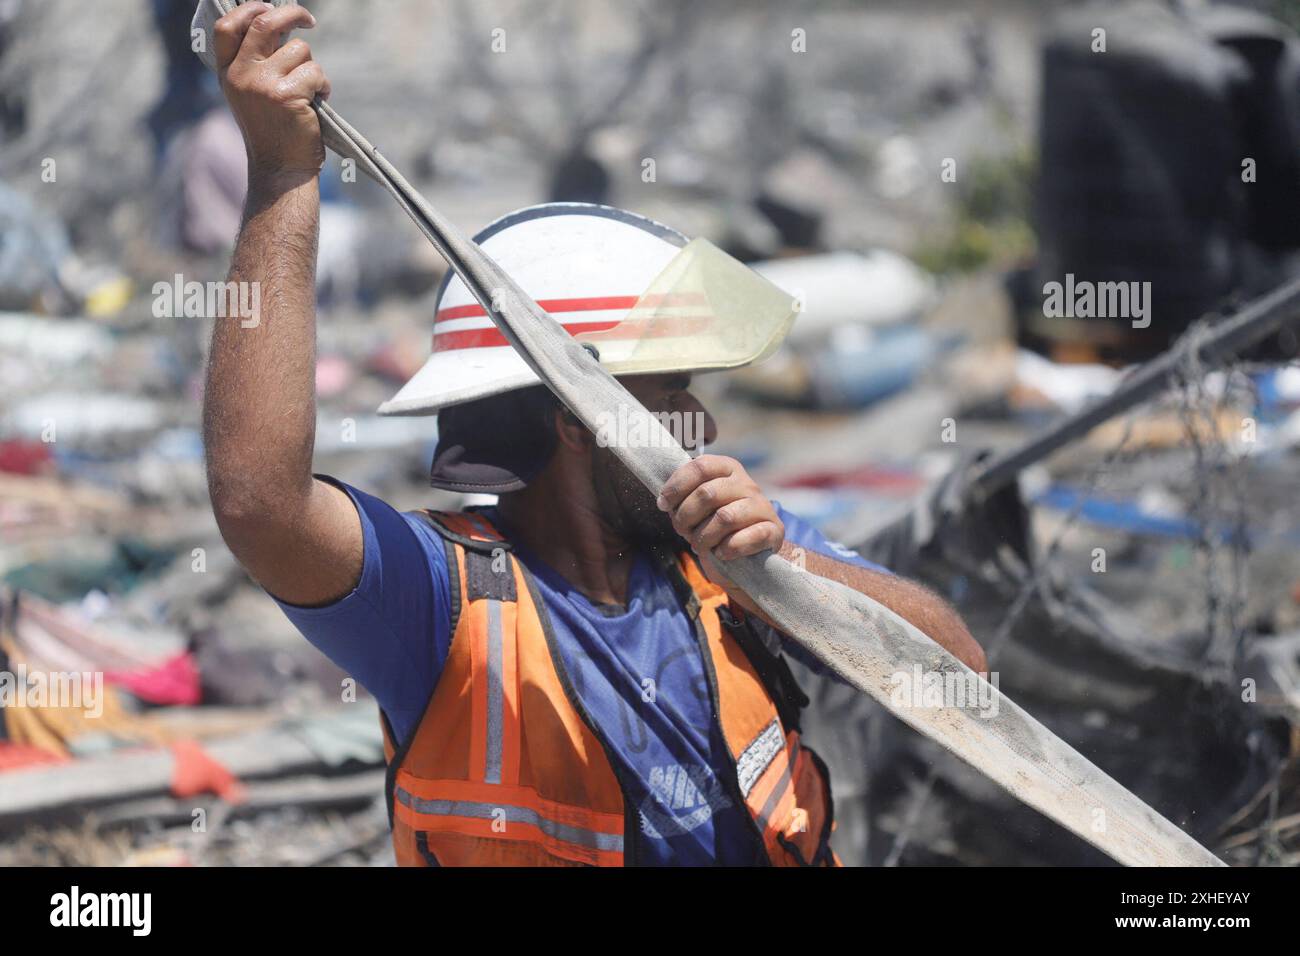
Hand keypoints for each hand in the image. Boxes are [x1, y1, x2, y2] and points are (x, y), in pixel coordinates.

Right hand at [215, 2, 329, 177]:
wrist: (281, 169)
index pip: (227, 26)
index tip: (269, 6)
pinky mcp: (286, 95)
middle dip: (291, 14)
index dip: (249, 9)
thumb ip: (256, 62)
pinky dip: (323, 86)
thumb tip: (279, 23)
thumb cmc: (273, 131)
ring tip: (309, 93)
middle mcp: (240, 75)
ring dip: (312, 68)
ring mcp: (262, 84)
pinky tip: (317, 104)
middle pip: (264, 23)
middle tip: (308, 20)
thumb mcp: (252, 94)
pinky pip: (315, 72)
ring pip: (299, 50)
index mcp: (227, 73)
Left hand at [657, 454, 783, 565]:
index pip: (700, 467)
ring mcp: (763, 506)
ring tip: (700, 545)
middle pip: (707, 493)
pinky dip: (727, 549)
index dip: (676, 486)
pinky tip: (721, 553)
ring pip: (725, 517)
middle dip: (686, 516)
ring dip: (704, 537)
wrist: (745, 559)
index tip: (663, 505)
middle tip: (682, 530)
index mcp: (727, 469)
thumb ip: (683, 497)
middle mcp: (747, 483)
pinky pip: (744, 538)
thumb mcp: (697, 508)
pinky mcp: (774, 530)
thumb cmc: (715, 528)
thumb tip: (664, 500)